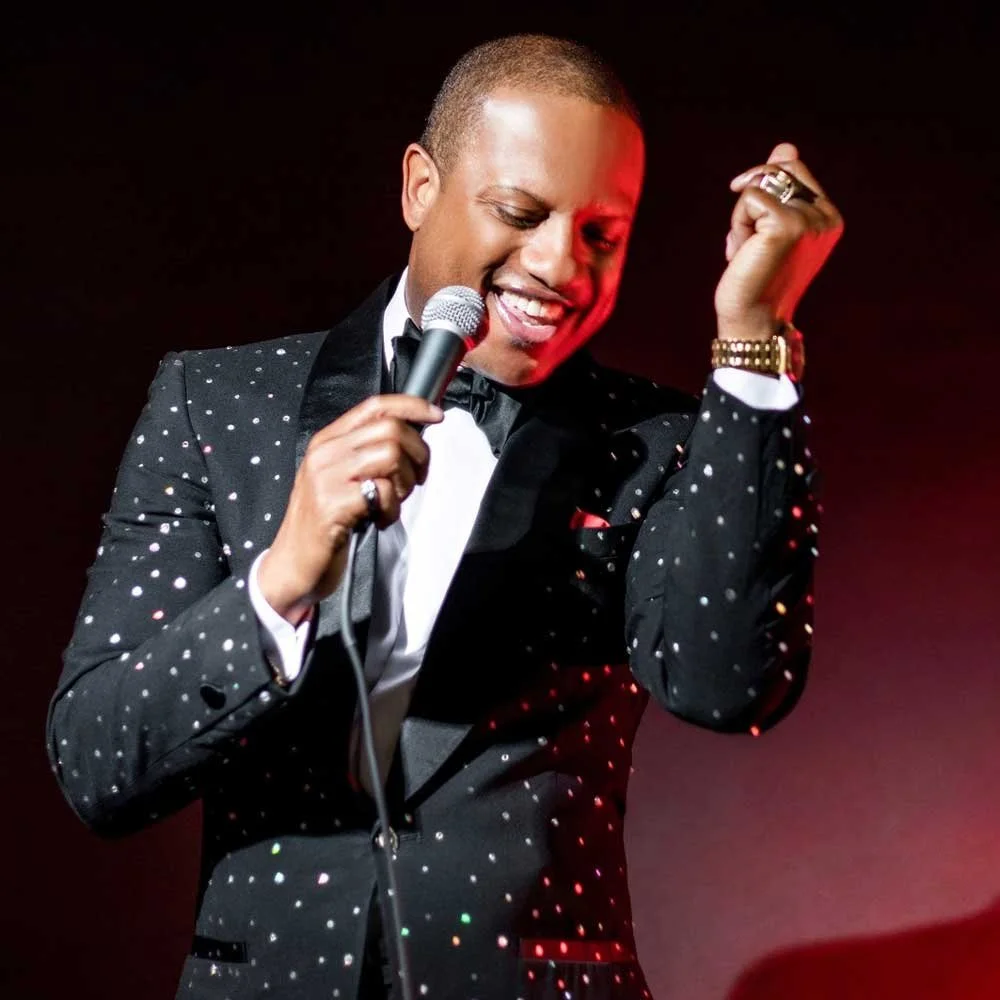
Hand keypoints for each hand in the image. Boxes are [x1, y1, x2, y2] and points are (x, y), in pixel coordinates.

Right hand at [258, 395, 442, 624]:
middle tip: (415, 479)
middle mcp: (325, 453)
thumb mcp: (340, 479)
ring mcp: (326, 477)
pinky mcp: (333, 505)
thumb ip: (367, 455)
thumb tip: (411, 438)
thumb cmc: (325, 524)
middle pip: (390, 429)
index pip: (375, 406)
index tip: (435, 415)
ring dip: (404, 482)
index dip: (411, 406)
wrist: (292, 565)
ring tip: (392, 502)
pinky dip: (392, 509)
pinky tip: (380, 520)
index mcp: (328, 441)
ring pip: (390, 455)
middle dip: (417, 454)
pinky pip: (382, 492)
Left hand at [715, 142, 843, 340]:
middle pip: (777, 169)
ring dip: (742, 217)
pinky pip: (749, 198)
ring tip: (749, 250)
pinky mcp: (788, 224)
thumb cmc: (756, 276)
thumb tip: (786, 146)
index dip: (762, 188)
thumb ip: (778, 187)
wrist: (751, 318)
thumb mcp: (768, 226)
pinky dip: (737, 224)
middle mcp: (826, 216)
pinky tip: (743, 253)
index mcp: (829, 216)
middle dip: (750, 201)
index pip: (791, 167)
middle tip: (751, 243)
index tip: (757, 229)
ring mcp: (810, 220)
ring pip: (760, 185)